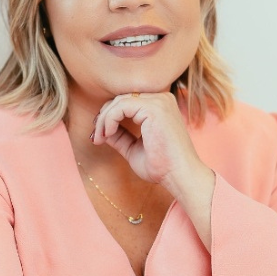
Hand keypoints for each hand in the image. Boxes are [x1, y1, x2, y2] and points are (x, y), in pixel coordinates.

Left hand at [91, 91, 215, 248]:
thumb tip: (102, 130)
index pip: (128, 102)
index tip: (99, 135)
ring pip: (119, 101)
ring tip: (100, 138)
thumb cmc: (162, 167)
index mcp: (161, 105)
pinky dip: (109, 120)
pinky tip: (108, 134)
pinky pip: (121, 107)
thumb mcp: (134, 149)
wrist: (180, 177)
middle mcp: (162, 99)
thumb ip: (120, 137)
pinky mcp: (154, 108)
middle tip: (96, 137)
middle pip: (122, 99)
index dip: (110, 116)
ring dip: (104, 120)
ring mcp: (159, 101)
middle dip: (104, 117)